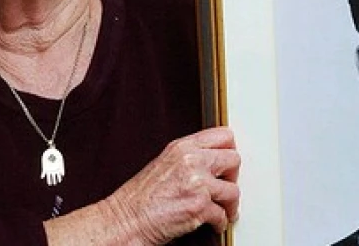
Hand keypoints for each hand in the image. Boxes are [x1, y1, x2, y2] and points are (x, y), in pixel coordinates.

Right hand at [101, 126, 240, 243]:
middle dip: (233, 177)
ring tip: (223, 210)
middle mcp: (191, 160)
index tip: (229, 163)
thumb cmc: (139, 199)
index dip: (230, 150)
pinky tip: (214, 224)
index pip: (223, 135)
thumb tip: (214, 162)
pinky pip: (223, 215)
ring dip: (230, 205)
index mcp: (182, 147)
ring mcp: (197, 183)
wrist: (125, 221)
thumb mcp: (164, 164)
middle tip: (227, 187)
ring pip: (233, 190)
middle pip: (234, 160)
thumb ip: (189, 158)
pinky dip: (220, 223)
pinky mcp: (199, 206)